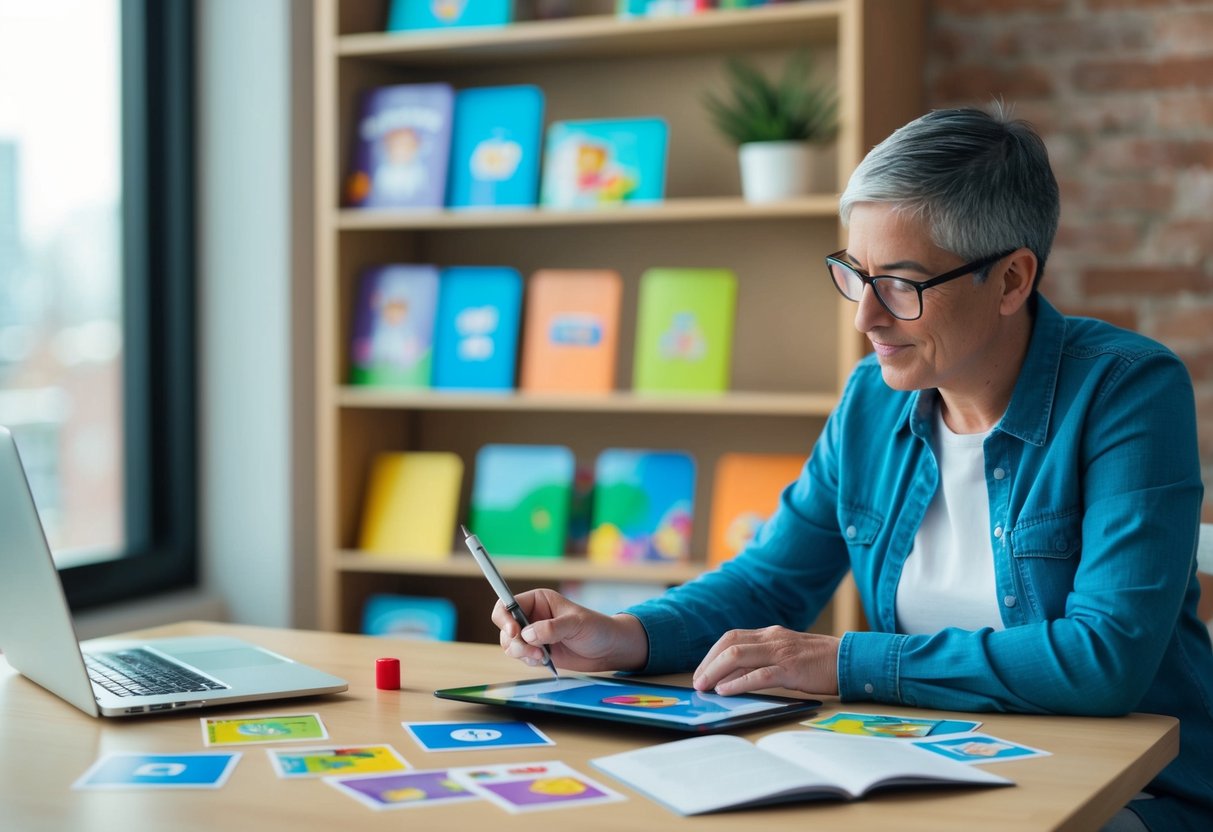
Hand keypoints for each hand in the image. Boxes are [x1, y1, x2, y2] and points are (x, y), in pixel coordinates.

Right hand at [492, 588, 648, 672]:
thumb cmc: (597, 628)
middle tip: (533, 652)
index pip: (508, 604)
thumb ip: (551, 628)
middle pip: (505, 627)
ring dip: (521, 653)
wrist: (608, 650)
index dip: (505, 618)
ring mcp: (533, 635)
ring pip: (510, 644)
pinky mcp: (537, 651)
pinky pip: (521, 657)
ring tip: (542, 657)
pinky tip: (545, 661)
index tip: (514, 633)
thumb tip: (527, 635)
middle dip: (514, 642)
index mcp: (539, 600)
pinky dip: (529, 661)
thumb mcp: (576, 624)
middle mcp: (532, 616)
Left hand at [692, 627, 839, 696]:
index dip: (711, 654)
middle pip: (729, 644)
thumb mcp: (786, 653)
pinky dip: (739, 683)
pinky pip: (759, 675)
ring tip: (705, 686)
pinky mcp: (791, 669)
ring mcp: (781, 652)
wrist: (848, 660)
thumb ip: (763, 658)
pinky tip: (726, 691)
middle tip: (697, 682)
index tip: (701, 671)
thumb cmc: (817, 661)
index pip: (731, 637)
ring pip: (738, 656)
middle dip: (708, 663)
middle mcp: (772, 638)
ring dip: (716, 671)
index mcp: (769, 634)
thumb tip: (733, 675)